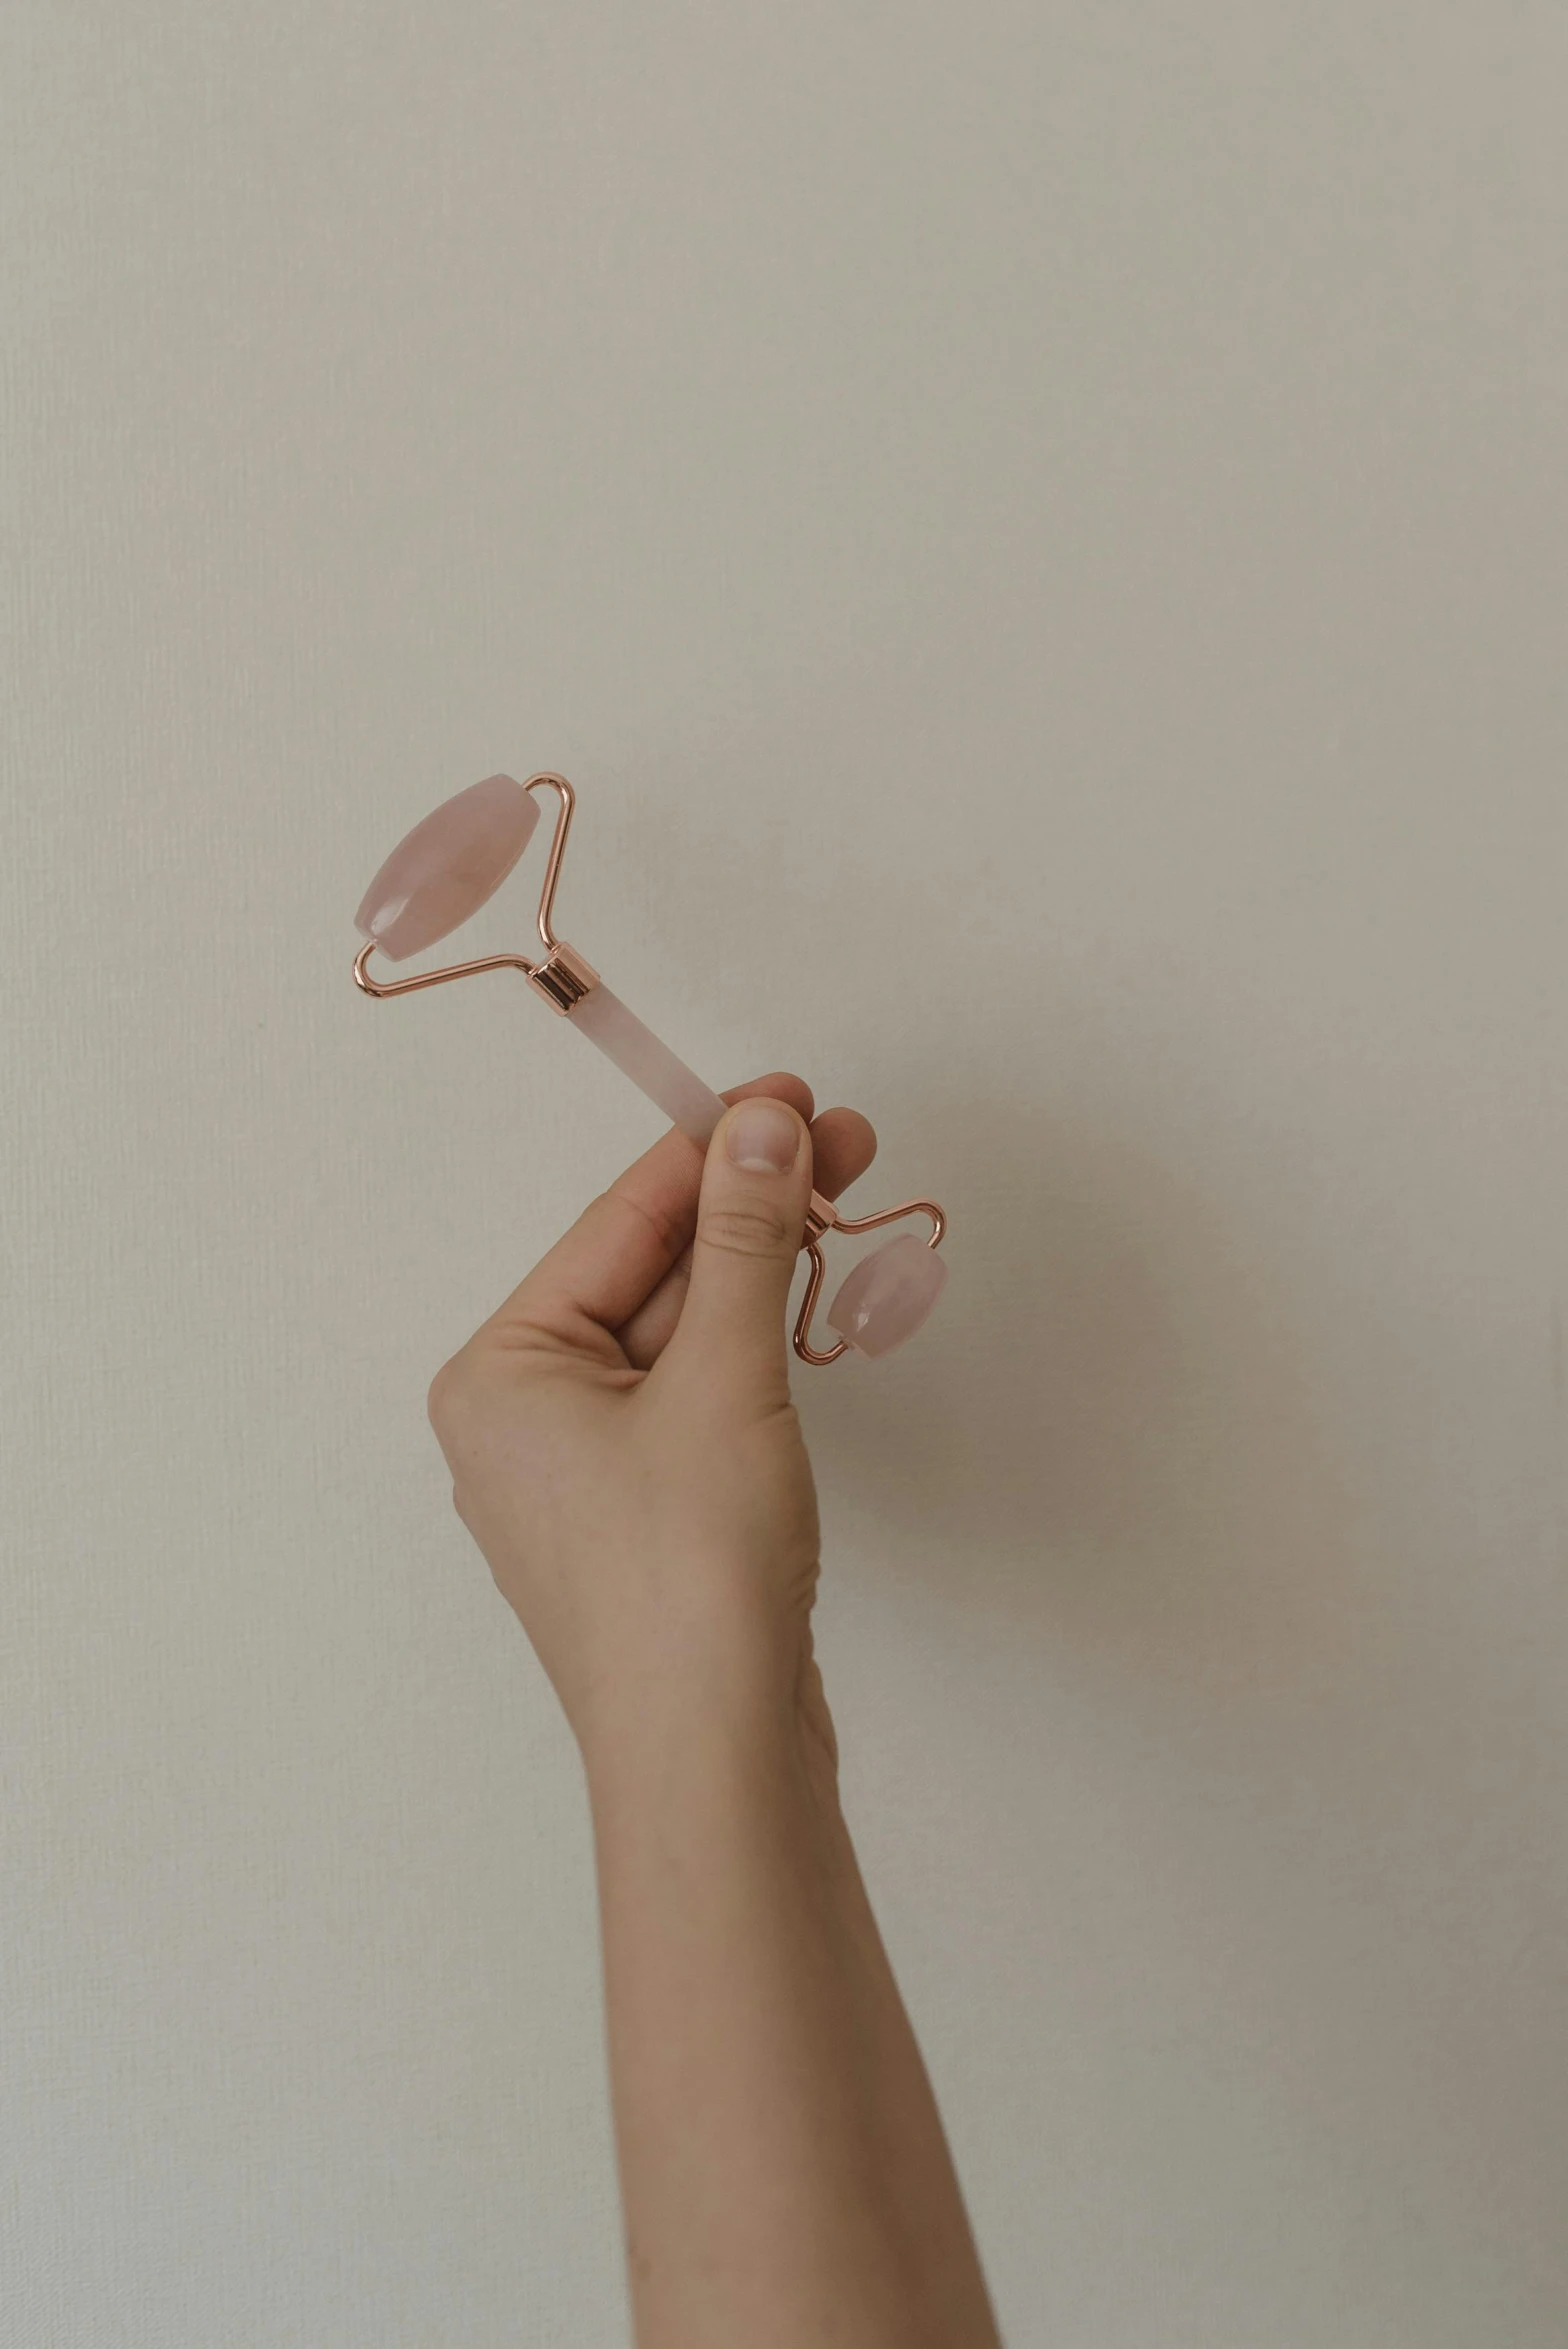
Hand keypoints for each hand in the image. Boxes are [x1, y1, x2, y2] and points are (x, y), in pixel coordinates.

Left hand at [425, 1074, 875, 1786]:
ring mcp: (585, 1478)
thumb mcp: (722, 1378)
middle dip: (750, 1211)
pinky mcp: (647, 1522)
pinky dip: (756, 1353)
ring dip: (762, 1275)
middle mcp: (524, 1419)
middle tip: (844, 1140)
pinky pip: (696, 1402)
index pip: (616, 1226)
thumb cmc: (689, 1576)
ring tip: (844, 1202)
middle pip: (649, 1276)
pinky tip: (814, 1304)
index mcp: (500, 1373)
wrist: (715, 1761)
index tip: (791, 1095)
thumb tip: (760, 1126)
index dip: (711, 1150)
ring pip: (681, 1341)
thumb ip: (744, 1242)